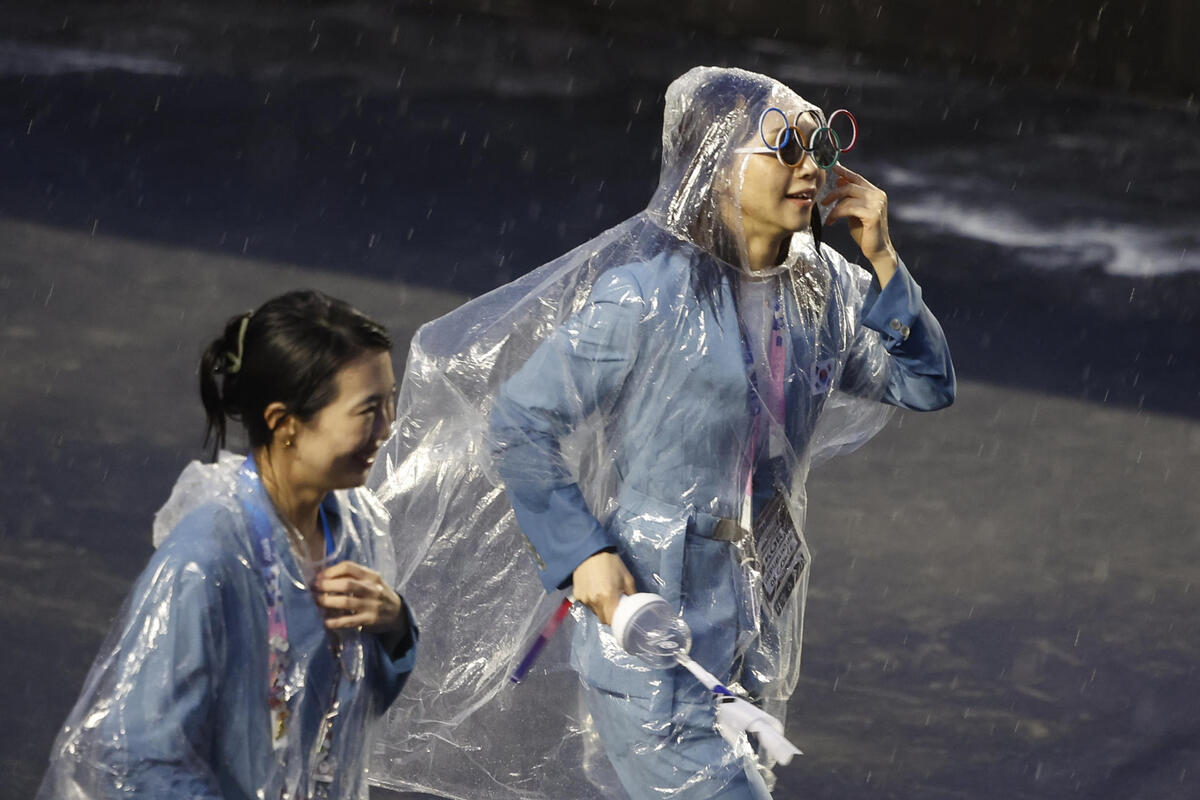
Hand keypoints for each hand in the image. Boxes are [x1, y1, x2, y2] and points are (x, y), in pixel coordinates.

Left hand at [314, 561, 405, 632]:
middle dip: (326, 585)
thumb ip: (354, 577)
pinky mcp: (370, 620)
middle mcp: (372, 588)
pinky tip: (326, 622)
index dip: (331, 571)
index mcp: (371, 575)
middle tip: (314, 588)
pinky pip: (350, 621)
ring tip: (317, 601)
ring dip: (328, 602)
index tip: (319, 576)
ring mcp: (371, 605)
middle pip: (346, 584)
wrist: (398, 613)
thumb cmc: (379, 594)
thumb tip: (325, 576)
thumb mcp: (372, 581)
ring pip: (346, 602)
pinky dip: (336, 622)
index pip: (349, 567)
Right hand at [572, 550, 635, 625]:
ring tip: (603, 593)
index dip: (616, 621)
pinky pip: (586, 603)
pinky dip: (591, 600)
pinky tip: (594, 589)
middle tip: (614, 604)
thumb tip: (635, 604)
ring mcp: (584, 598)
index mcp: (608, 597)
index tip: (620, 616)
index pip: (611, 621)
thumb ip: (632, 594)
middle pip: (602, 618)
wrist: (590, 551)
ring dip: (600, 607)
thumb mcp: (627, 577)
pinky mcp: (577, 594)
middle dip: (609, 615)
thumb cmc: (611, 563)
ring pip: (594, 611)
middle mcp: (594, 601)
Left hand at [820, 163, 897, 284]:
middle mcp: (877, 195)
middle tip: (823, 202)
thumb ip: (849, 198)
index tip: (832, 167)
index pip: (857, 178)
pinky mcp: (872, 214)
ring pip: (847, 197)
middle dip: (834, 193)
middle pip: (850, 186)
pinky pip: (848, 208)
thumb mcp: (854, 211)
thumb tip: (839, 181)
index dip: (844, 171)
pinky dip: (836, 214)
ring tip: (829, 218)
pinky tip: (831, 221)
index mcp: (874, 193)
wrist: (876, 250)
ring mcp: (876, 204)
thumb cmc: (865, 232)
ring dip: (834, 207)